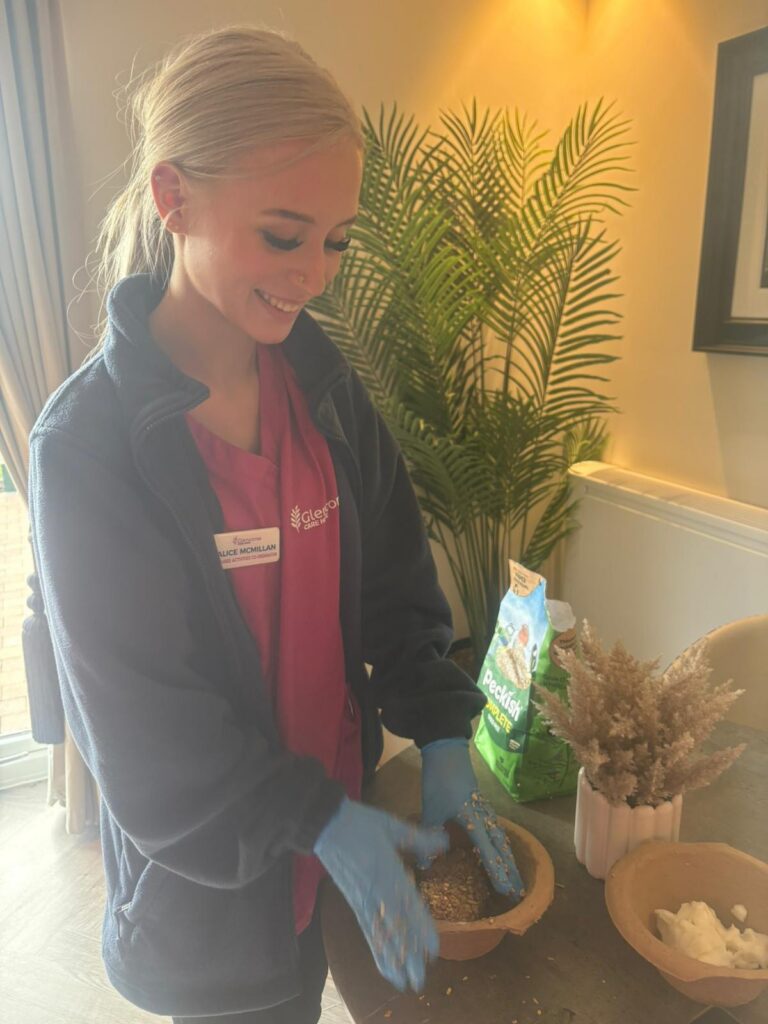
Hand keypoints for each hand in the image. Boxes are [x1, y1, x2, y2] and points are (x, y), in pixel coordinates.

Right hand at [314, 798, 447, 991]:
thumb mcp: (393, 827)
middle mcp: (377, 892)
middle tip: (419, 980)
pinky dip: (376, 950)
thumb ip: (419, 838)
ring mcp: (364, 901)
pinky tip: (383, 964)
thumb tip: (446, 841)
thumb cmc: (361, 824)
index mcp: (389, 872)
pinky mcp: (354, 903)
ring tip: (403, 982)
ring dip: (392, 960)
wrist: (326, 825)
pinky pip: (367, 931)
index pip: (408, 907)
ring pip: (380, 936)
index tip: (433, 948)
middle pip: (395, 929)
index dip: (420, 929)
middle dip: (407, 956)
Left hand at [420, 738, 524, 898]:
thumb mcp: (431, 810)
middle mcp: (484, 816)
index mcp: (473, 819)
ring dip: (508, 858)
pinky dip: (501, 844)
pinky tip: (500, 849)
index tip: (507, 891)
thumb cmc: (440, 781)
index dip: (497, 872)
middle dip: (511, 869)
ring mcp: (485, 809)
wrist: (447, 751)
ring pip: (502, 837)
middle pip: (502, 846)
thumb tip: (424, 867)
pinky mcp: (482, 803)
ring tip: (515, 875)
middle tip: (518, 891)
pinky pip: (497, 828)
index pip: (488, 851)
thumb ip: (429, 837)